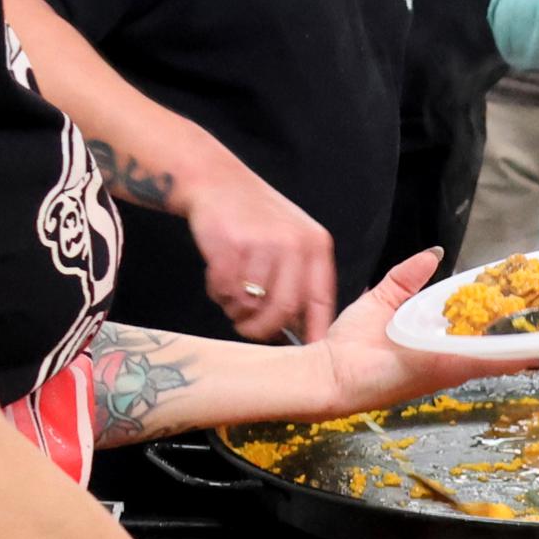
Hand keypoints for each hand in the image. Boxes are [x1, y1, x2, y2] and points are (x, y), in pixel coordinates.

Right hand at [183, 157, 336, 342]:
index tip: (307, 358)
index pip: (322, 300)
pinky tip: (218, 280)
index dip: (314, 333)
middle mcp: (294, 245)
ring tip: (231, 296)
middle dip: (262, 330)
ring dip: (236, 309)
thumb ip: (301, 279)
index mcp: (315, 246)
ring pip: (250, 303)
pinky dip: (218, 293)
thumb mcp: (293, 239)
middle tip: (247, 330)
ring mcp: (262, 244)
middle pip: (283, 310)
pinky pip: (225, 290)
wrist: (216, 181)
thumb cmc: (256, 219)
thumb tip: (303, 330)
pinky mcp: (230, 246)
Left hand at [315, 248, 538, 411]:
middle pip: (491, 339)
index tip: (523, 289)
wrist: (329, 372)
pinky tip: (531, 354)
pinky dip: (506, 359)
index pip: (474, 321)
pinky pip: (480, 363)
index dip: (499, 306)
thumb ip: (407, 277)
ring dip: (522, 340)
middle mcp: (446, 354)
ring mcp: (447, 365)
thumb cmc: (349, 345)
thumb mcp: (384, 299)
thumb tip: (433, 254)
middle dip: (521, 325)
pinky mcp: (442, 371)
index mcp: (435, 338)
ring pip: (494, 352)